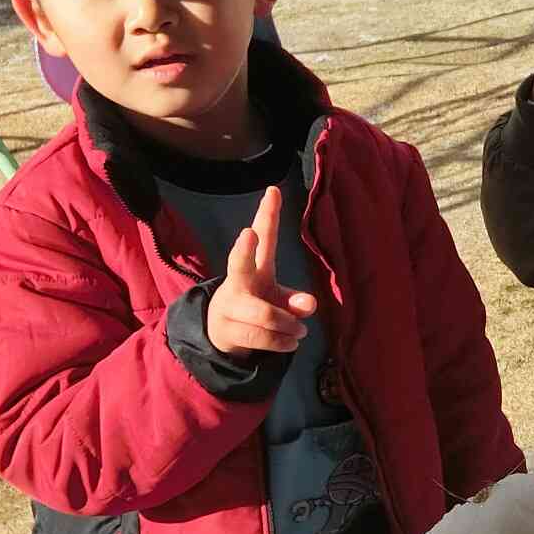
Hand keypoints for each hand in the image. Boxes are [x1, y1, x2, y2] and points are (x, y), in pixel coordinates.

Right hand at [206, 187, 318, 354]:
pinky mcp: (228, 329)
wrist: (223, 334)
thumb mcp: (278, 299)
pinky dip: (283, 343)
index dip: (268, 215)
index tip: (274, 190)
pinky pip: (263, 337)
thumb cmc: (257, 305)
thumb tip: (309, 305)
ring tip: (299, 331)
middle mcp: (238, 280)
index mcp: (255, 267)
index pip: (264, 237)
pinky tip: (291, 342)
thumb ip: (295, 300)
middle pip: (239, 263)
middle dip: (243, 249)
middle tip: (248, 234)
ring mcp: (230, 305)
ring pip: (265, 315)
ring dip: (289, 327)